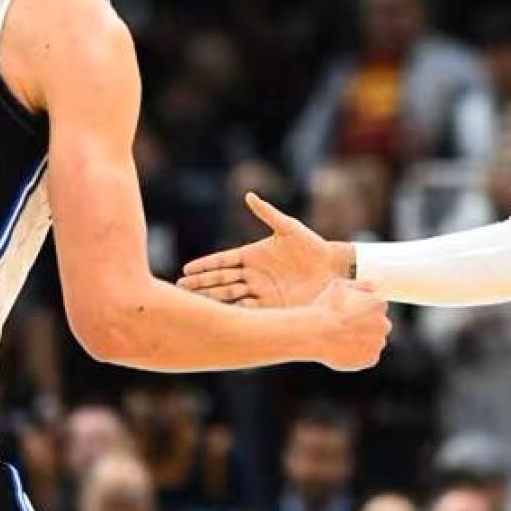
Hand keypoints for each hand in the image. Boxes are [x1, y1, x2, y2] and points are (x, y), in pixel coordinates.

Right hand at [179, 192, 343, 307]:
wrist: (331, 268)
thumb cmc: (310, 245)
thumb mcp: (289, 228)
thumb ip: (268, 213)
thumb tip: (249, 195)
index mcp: (251, 256)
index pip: (222, 261)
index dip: (205, 265)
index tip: (186, 269)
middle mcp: (252, 275)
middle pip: (220, 280)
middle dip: (200, 284)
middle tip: (180, 288)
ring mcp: (260, 291)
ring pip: (230, 296)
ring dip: (213, 299)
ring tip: (194, 303)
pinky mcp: (272, 305)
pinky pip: (249, 310)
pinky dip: (236, 312)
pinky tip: (223, 315)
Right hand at [310, 279, 390, 370]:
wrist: (314, 334)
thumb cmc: (325, 308)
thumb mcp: (340, 286)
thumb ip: (362, 284)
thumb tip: (377, 284)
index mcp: (378, 304)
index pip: (378, 307)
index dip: (363, 309)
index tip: (350, 313)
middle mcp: (383, 324)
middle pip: (379, 324)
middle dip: (367, 325)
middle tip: (347, 327)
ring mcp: (378, 343)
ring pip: (374, 341)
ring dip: (364, 340)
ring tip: (343, 338)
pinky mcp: (371, 359)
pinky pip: (369, 355)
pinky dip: (360, 353)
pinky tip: (345, 349)